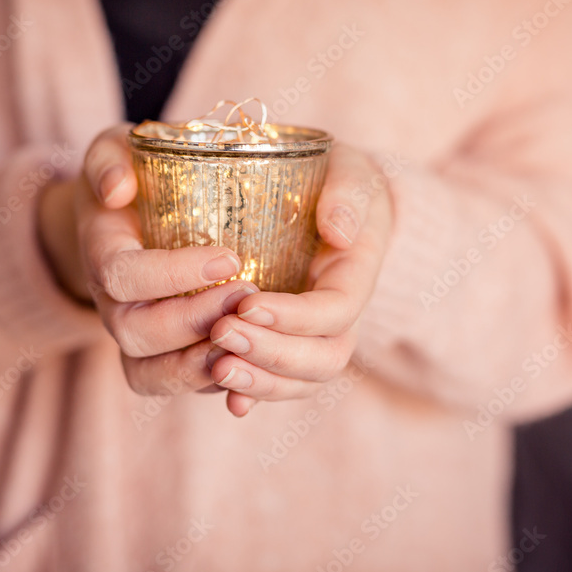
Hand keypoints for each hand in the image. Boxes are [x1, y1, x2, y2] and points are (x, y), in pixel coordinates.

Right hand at [38, 124, 259, 395]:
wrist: (124, 211)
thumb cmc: (132, 172)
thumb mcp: (116, 148)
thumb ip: (111, 159)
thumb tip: (118, 189)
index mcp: (103, 251)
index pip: (122, 275)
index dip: (171, 274)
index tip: (229, 257)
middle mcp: (111, 301)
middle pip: (135, 332)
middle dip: (192, 321)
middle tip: (248, 296)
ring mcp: (133, 333)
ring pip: (149, 372)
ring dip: (199, 363)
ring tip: (251, 339)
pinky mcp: (158, 354)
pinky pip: (171, 385)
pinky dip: (207, 384)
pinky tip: (249, 364)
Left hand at [206, 145, 393, 415]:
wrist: (330, 201)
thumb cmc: (336, 180)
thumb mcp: (349, 172)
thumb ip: (347, 194)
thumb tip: (339, 230)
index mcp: (354, 277)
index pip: (336, 312)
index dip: (295, 316)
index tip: (248, 303)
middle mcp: (339, 319)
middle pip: (321, 359)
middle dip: (272, 353)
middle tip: (221, 331)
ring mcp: (312, 339)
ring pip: (299, 381)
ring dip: (259, 380)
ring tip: (216, 365)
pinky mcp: (283, 346)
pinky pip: (276, 384)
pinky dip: (253, 394)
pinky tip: (226, 398)